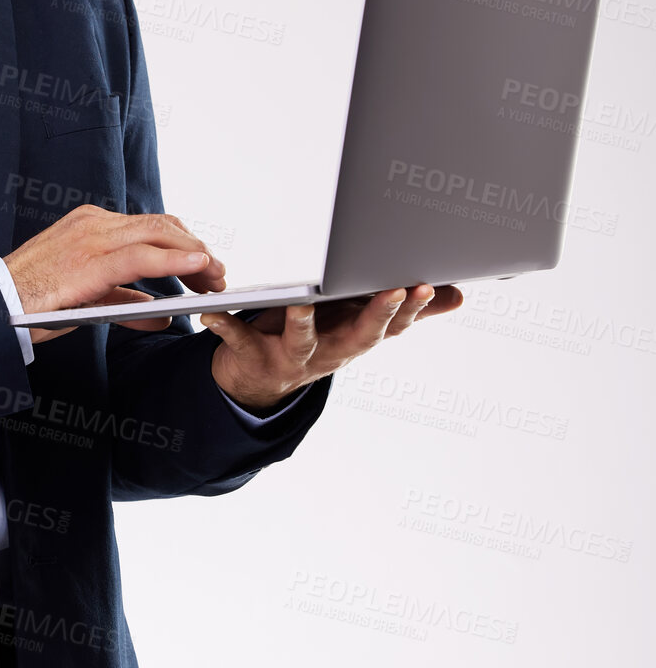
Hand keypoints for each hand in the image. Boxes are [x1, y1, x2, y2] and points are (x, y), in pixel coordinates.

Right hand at [3, 204, 227, 344]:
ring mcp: (91, 237)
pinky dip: (173, 260)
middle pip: (162, 226)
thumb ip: (126, 303)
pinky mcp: (88, 261)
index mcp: (91, 225)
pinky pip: (141, 256)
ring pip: (158, 234)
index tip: (207, 265)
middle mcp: (93, 223)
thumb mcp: (88, 298)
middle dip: (197, 249)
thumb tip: (162, 316)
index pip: (151, 225)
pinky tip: (197, 268)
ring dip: (194, 255)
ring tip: (216, 279)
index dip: (185, 244)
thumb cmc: (32, 302)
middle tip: (220, 277)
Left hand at [201, 283, 463, 411]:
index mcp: (354, 339)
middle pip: (360, 337)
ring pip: (302, 340)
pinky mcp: (251, 354)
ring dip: (304, 321)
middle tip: (396, 289)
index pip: (392, 326)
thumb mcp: (358, 324)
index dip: (414, 309)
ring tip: (305, 299)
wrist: (258, 381)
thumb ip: (407, 312)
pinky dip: (223, 325)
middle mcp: (328, 353)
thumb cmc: (315, 338)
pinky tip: (210, 312)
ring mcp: (291, 358)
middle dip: (379, 314)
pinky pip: (237, 338)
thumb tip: (458, 295)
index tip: (430, 285)